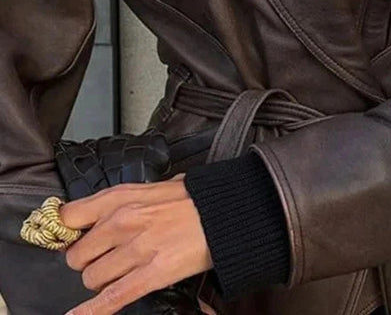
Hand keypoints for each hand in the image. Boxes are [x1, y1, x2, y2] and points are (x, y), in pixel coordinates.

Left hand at [60, 175, 213, 314]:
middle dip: (88, 262)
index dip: (67, 233)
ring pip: (93, 278)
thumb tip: (105, 211)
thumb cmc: (191, 199)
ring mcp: (136, 248)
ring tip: (123, 273)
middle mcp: (122, 221)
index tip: (71, 239)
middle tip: (105, 259)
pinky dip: (93, 311)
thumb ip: (124, 200)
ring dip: (103, 281)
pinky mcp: (151, 274)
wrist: (223, 212)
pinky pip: (112, 297)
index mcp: (120, 197)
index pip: (69, 217)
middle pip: (77, 256)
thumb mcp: (150, 188)